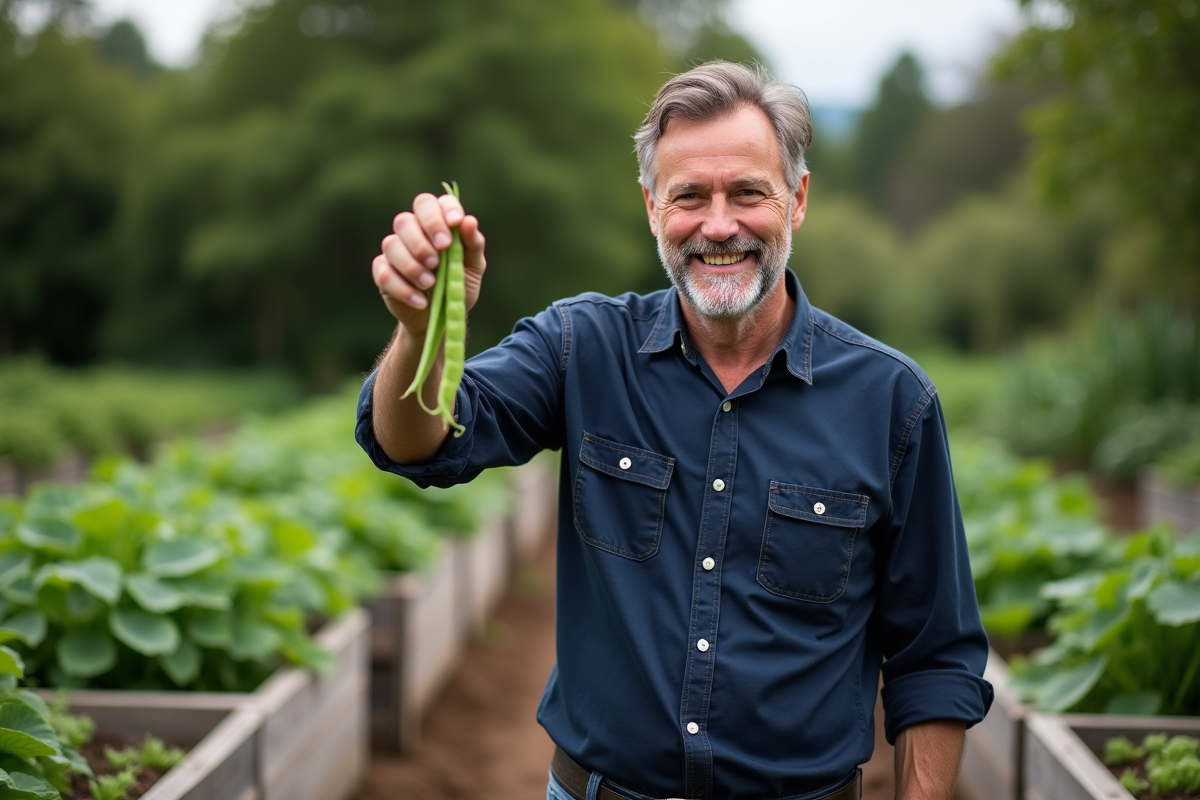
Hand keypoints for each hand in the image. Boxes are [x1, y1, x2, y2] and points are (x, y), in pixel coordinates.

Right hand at [373, 190, 486, 332]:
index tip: (455, 224)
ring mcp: (394, 252)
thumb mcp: (473, 266)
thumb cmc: (458, 284)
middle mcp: (411, 232)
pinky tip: (420, 301)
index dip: (440, 211)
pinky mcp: (382, 272)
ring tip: (430, 284)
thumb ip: (473, 243)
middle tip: (436, 261)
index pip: (430, 203)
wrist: (443, 317)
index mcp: (434, 223)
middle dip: (421, 240)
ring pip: (391, 245)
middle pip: (404, 220)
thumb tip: (469, 221)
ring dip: (411, 266)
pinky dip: (403, 288)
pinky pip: (384, 273)